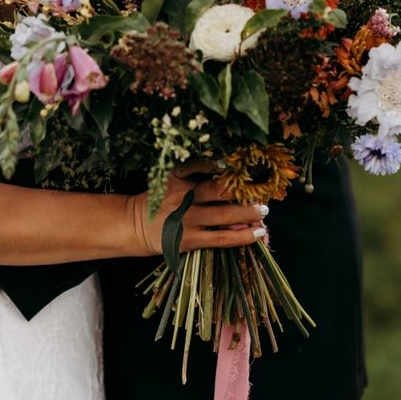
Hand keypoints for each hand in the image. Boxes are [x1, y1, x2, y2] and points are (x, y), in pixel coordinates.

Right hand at [132, 163, 269, 255]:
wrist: (136, 225)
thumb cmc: (162, 198)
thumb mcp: (172, 179)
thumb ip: (197, 175)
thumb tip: (233, 176)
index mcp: (177, 176)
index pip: (201, 164)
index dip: (224, 163)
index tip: (243, 161)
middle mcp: (182, 195)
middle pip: (217, 189)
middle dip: (243, 189)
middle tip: (262, 187)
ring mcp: (186, 219)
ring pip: (224, 215)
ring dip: (248, 212)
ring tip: (264, 209)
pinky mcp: (190, 239)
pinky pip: (221, 238)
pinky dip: (242, 236)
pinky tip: (258, 233)